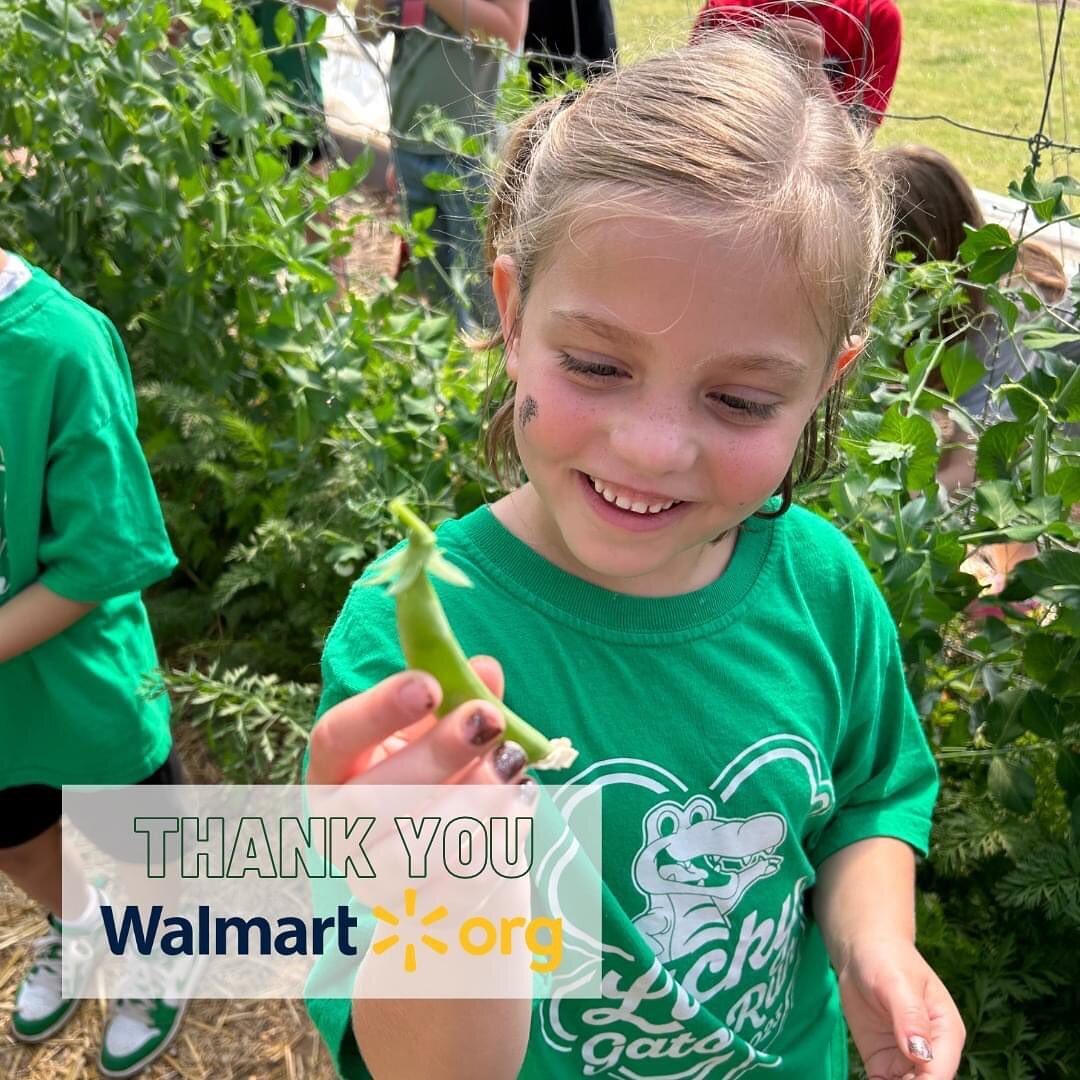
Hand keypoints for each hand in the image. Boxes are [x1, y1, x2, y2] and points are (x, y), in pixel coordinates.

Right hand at [307, 658, 533, 912]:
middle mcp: (339, 830)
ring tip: (512, 762)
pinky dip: (495, 843)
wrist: (449, 865)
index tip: (430, 686)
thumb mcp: (440, 733)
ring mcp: (373, 881)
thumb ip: (457, 700)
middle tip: (488, 719)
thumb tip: (486, 671)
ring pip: (414, 851)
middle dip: (437, 756)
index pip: (334, 738)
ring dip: (472, 801)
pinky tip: (518, 803)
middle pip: (371, 799)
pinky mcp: (417, 915)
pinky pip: (458, 887)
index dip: (378, 711)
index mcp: (333, 772)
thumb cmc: (437, 779)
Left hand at [837, 938, 964, 1079]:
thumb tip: (920, 1053)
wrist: (863, 953)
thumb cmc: (887, 959)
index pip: (940, 1072)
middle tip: (884, 1077)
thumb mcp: (897, 982)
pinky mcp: (884, 1064)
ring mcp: (907, 1062)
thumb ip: (910, 1016)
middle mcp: (932, 1053)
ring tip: (877, 1076)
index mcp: (947, 1033)